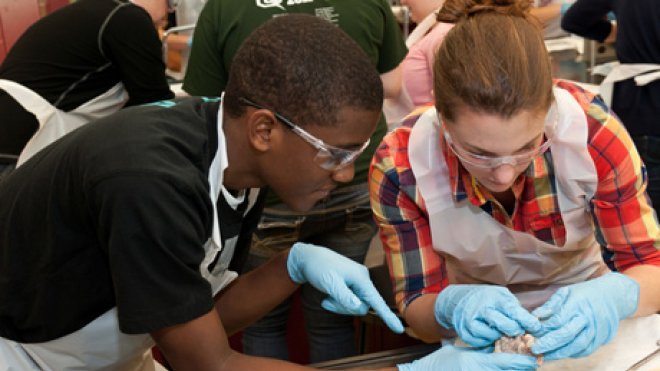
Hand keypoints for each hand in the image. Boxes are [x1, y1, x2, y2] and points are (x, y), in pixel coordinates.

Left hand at [287, 242, 403, 332]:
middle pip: (362, 306)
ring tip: (325, 299)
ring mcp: (358, 282)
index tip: (399, 330)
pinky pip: (350, 300)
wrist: (309, 258)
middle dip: (345, 308)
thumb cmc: (319, 268)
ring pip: (355, 305)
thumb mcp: (330, 283)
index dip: (387, 316)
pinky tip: (327, 297)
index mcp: (361, 278)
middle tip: (327, 303)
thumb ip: (345, 297)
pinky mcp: (351, 284)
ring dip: (340, 306)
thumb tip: (360, 308)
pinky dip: (338, 302)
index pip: (377, 301)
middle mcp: (363, 280)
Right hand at [398, 345, 538, 370]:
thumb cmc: (441, 363)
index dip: (523, 361)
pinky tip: (504, 370)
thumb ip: (481, 350)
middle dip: (522, 369)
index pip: (508, 362)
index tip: (534, 360)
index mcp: (478, 364)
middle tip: (531, 365)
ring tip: (521, 368)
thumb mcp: (462, 352)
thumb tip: (498, 345)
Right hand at [434, 285, 541, 346]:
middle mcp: (481, 308)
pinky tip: (489, 334)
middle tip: (518, 331)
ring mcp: (470, 320)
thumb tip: (531, 322)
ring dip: (500, 336)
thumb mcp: (501, 295)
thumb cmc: (486, 298)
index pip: (512, 309)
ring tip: (501, 331)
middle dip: (514, 330)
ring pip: (492, 336)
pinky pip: (480, 342)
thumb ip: (515, 307)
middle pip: (502, 324)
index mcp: (493, 297)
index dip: (526, 320)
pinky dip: (487, 341)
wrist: (459, 300)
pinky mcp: (464, 331)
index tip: (536, 327)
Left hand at [531, 272, 638, 359]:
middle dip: (550, 344)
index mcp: (577, 303)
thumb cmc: (585, 293)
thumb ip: (551, 304)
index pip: (559, 319)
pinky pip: (587, 350)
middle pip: (567, 334)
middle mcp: (588, 318)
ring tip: (545, 356)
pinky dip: (573, 353)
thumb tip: (535, 316)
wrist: (613, 296)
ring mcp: (597, 329)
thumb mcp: (567, 292)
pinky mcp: (603, 338)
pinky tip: (562, 353)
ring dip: (560, 353)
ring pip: (577, 345)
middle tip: (535, 349)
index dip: (545, 328)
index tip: (532, 333)